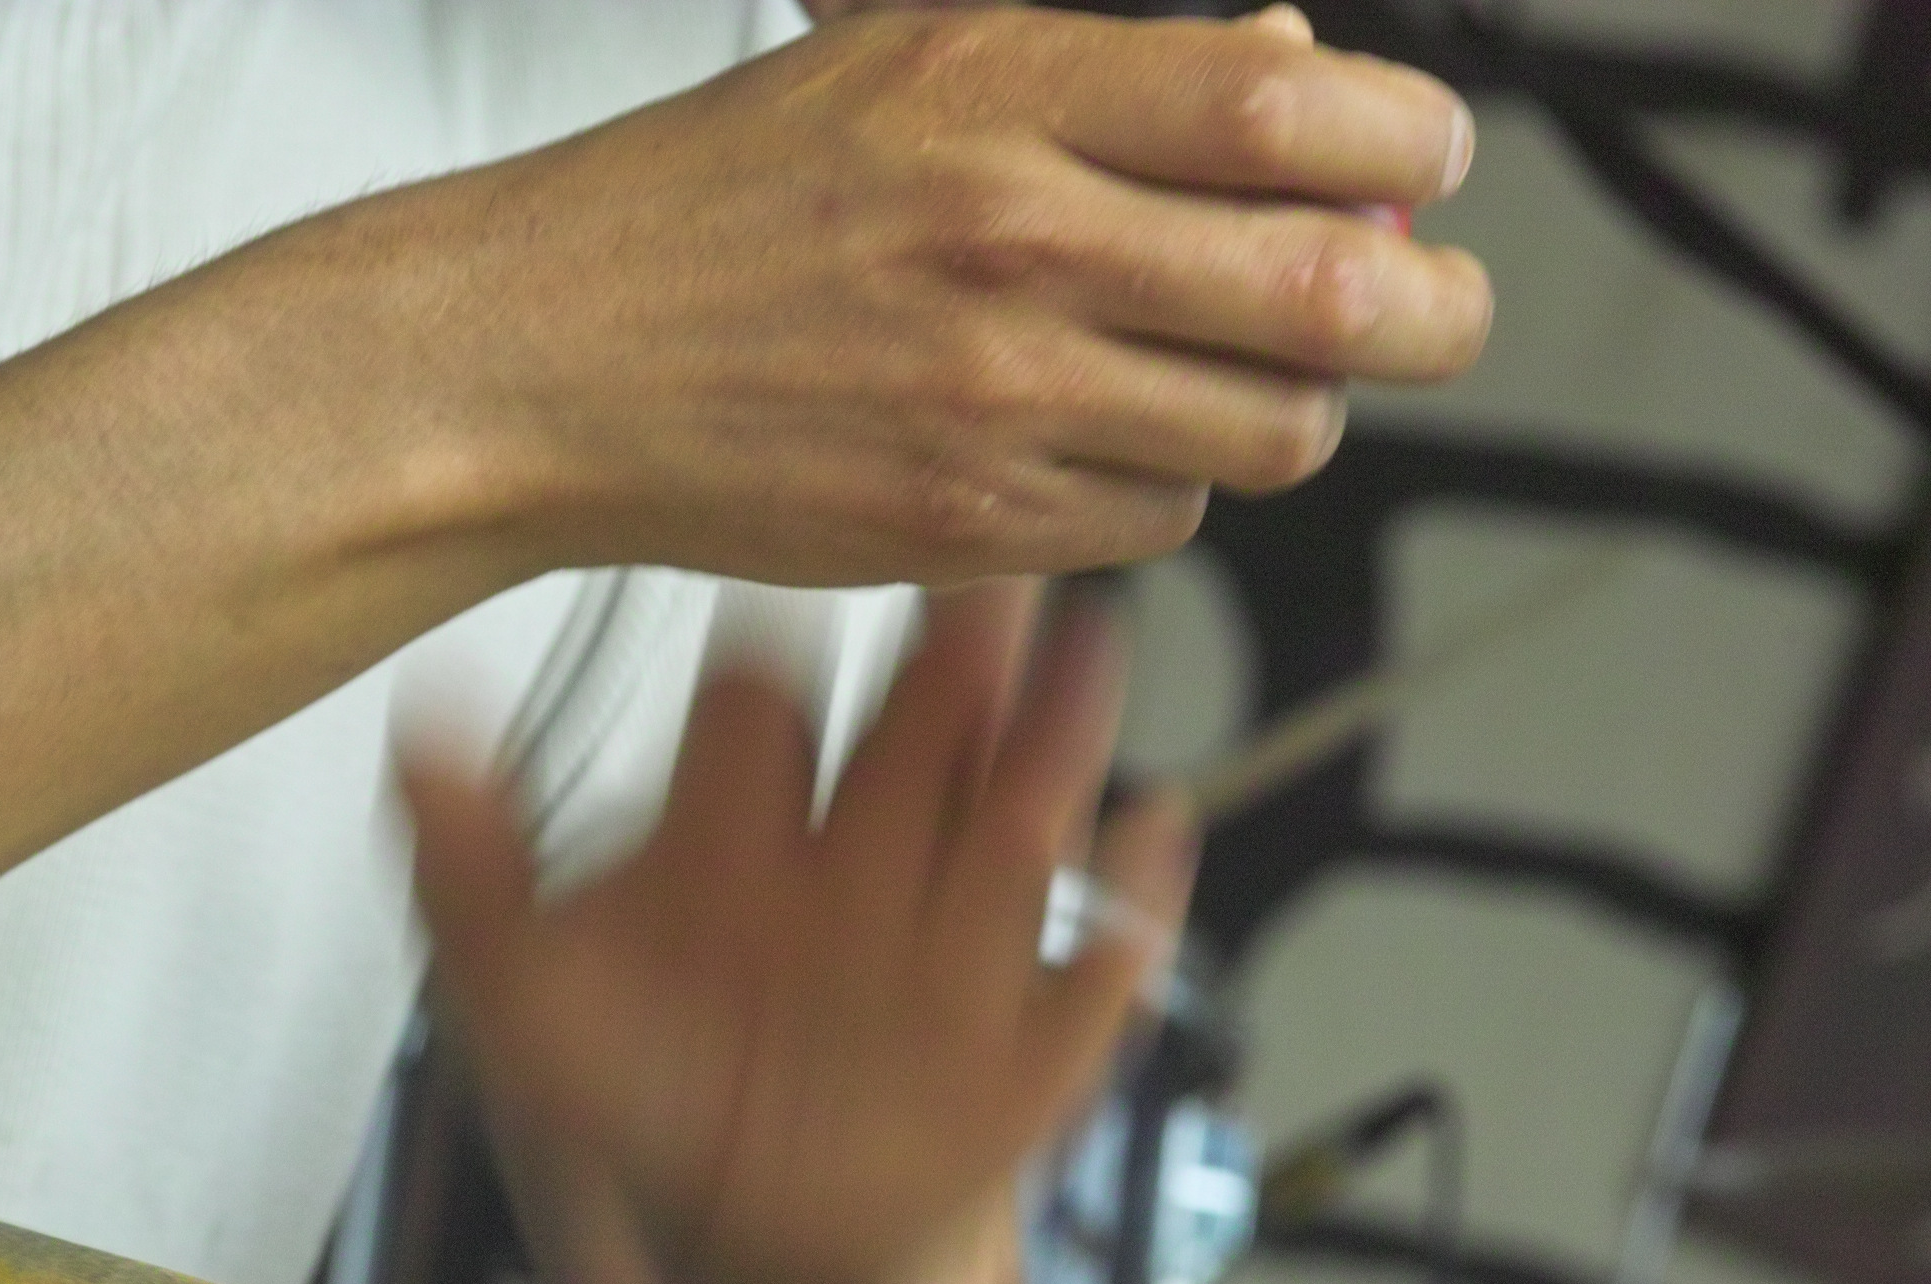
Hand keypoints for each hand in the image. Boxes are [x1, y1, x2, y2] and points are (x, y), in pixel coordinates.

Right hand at [344, 3, 1486, 590]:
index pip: (1296, 112)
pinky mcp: (968, 528)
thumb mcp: (901, 64)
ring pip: (1269, 435)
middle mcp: (1013, 241)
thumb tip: (1287, 61)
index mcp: (1002, 90)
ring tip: (1229, 377)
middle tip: (1427, 308)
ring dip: (1288, 410)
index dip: (1410, 145)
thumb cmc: (708, 210)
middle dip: (1429, 310)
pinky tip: (1087, 441)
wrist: (547, 359)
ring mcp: (994, 400)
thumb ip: (1109, 70)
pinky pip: (1156, 525)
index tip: (1422, 165)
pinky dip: (1156, 489)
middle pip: (1331, 295)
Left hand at [401, 584, 1194, 1283]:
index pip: (764, 705)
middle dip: (950, 655)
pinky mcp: (1027, 1038)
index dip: (769, 661)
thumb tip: (417, 732)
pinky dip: (1131, 909)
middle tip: (976, 573)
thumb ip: (471, 875)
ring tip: (1083, 654)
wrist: (759, 1258)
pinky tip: (1148, 836)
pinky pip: (1093, 969)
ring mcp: (952, 939)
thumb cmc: (652, 1111)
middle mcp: (859, 859)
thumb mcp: (532, 1002)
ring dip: (1054, 736)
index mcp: (742, 830)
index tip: (781, 600)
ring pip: (1014, 816)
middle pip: (915, 729)